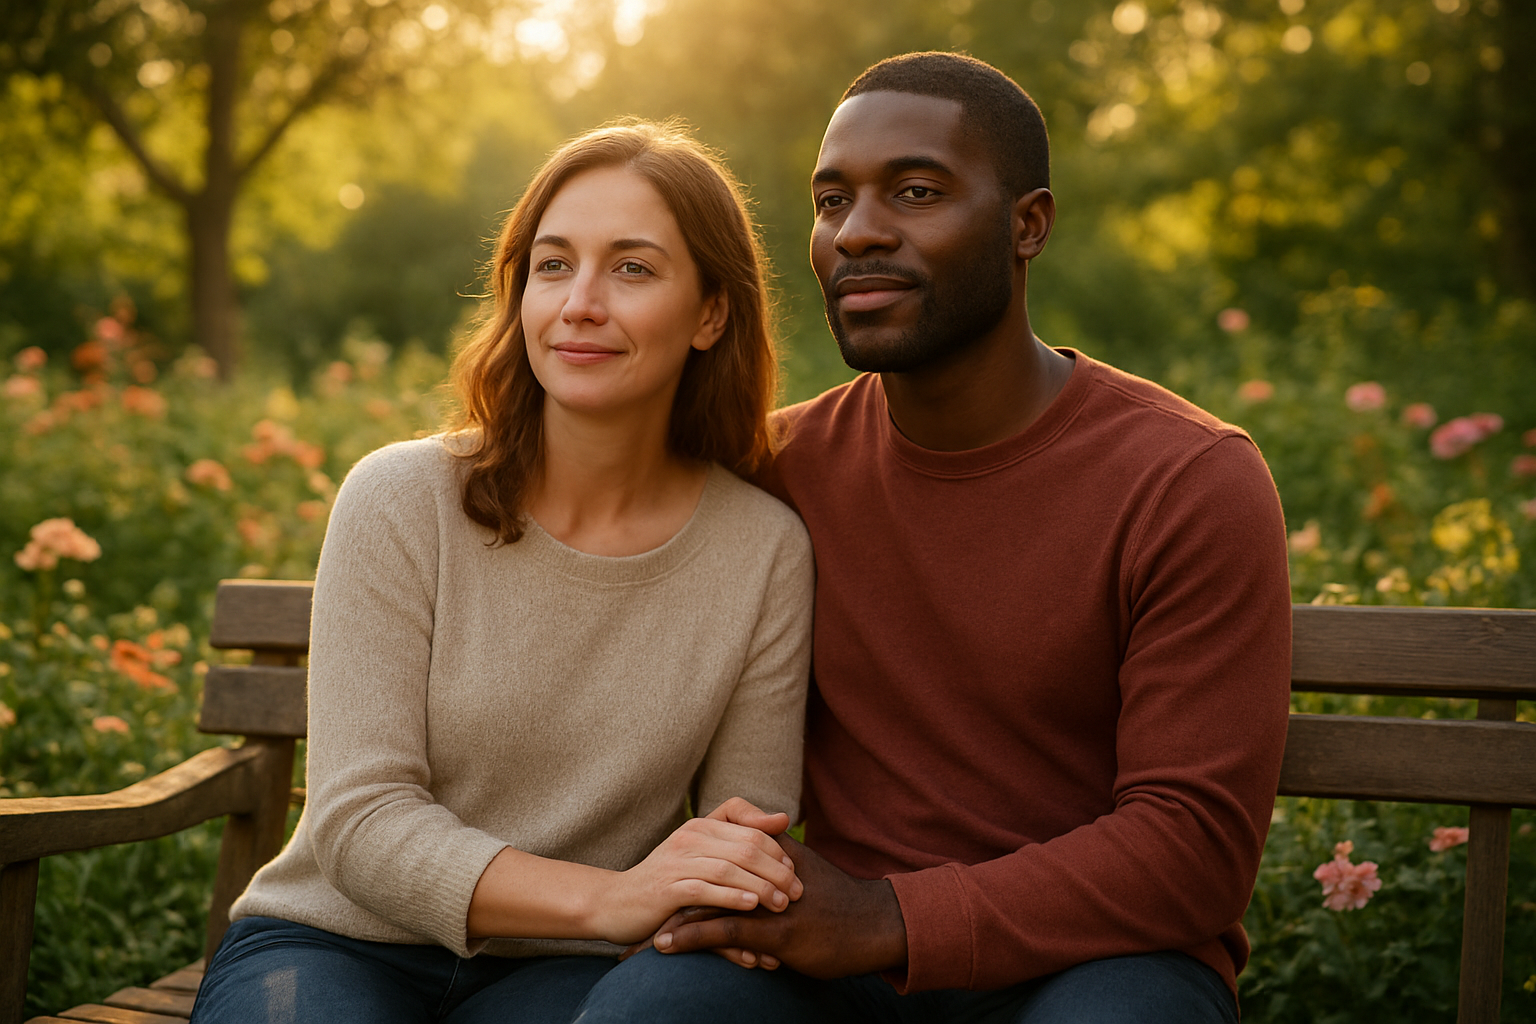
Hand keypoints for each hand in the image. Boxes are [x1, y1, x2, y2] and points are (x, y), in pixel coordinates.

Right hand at [592, 798, 802, 944]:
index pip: (752, 830)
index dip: (778, 850)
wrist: (617, 903)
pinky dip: (732, 897)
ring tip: (783, 903)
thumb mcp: (703, 855)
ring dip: (762, 886)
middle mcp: (690, 837)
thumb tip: (783, 819)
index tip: (797, 871)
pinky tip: (752, 907)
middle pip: (746, 848)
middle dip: (777, 870)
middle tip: (798, 892)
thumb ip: (740, 836)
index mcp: (702, 825)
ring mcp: (677, 861)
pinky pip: (706, 889)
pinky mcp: (667, 888)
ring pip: (730, 868)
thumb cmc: (669, 882)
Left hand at [651, 833, 907, 978]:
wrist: (874, 924)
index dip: (682, 870)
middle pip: (702, 877)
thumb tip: (755, 856)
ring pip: (705, 904)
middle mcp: (760, 873)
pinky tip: (664, 945)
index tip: (649, 886)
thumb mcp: (804, 869)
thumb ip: (774, 859)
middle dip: (666, 897)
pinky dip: (689, 937)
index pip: (715, 857)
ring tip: (635, 935)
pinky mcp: (772, 930)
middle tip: (631, 916)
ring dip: (667, 920)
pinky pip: (721, 930)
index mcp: (767, 855)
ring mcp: (765, 902)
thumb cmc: (841, 901)